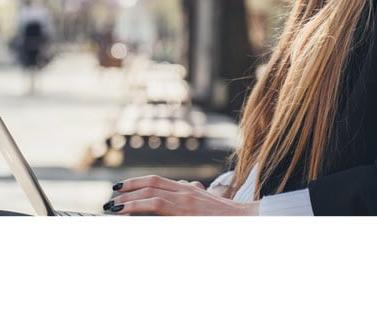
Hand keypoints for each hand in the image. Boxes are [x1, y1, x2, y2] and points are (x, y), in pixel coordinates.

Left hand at [104, 175, 260, 215]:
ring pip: (150, 192)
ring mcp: (185, 198)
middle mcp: (185, 190)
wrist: (243, 218)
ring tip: (113, 205)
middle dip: (129, 188)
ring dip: (128, 198)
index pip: (158, 180)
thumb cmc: (226, 216)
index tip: (122, 187)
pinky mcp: (184, 209)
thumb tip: (188, 189)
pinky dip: (138, 206)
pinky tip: (126, 211)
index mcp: (188, 189)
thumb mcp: (206, 204)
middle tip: (111, 195)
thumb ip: (194, 196)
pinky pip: (156, 204)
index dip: (138, 182)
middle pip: (152, 182)